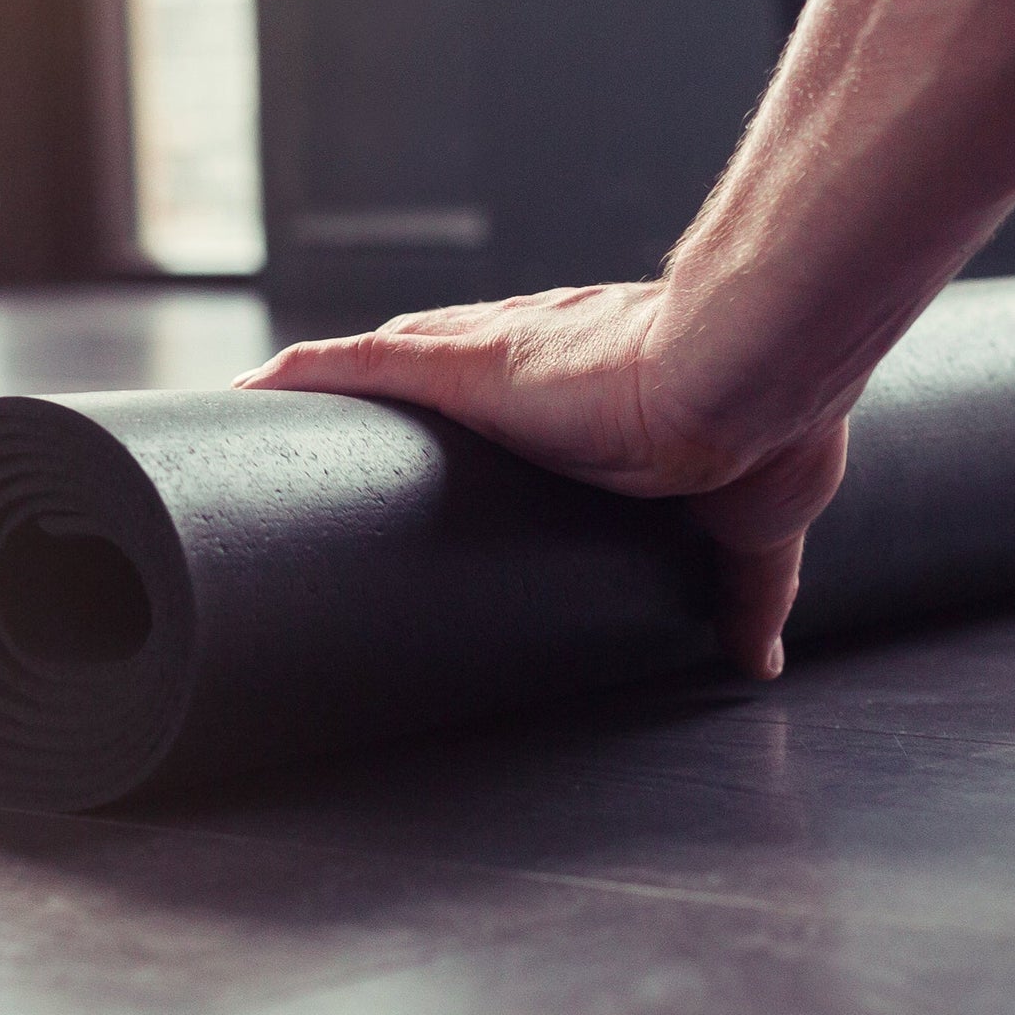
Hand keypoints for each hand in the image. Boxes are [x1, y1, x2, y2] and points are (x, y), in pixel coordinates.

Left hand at [234, 283, 844, 678]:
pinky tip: (248, 394)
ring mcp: (490, 358)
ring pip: (384, 369)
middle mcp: (538, 357)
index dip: (484, 426)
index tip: (463, 458)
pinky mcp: (456, 363)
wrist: (746, 375)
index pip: (518, 401)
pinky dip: (298, 378)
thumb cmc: (766, 421)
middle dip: (390, 414)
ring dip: (333, 399)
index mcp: (603, 390)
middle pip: (435, 377)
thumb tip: (756, 657)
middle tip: (346, 462)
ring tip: (281, 434)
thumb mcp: (754, 520)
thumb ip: (750, 588)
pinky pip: (351, 365)